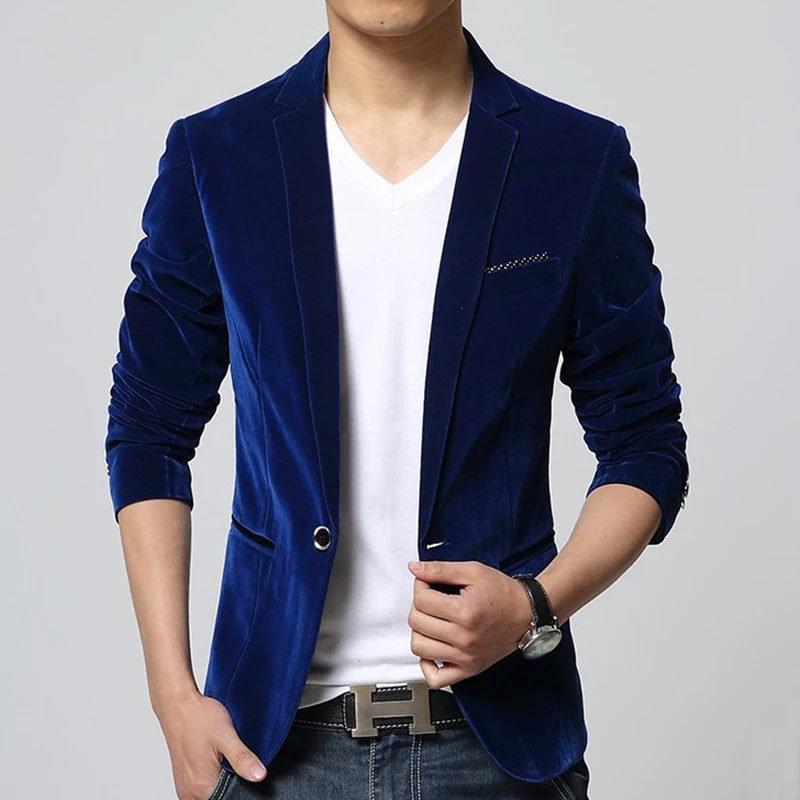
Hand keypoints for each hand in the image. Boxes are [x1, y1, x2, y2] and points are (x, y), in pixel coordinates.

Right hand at [154, 690, 266, 797]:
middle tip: (229, 757)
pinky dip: (211, 777)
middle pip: (220, 796)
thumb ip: (242, 758)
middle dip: (231, 782)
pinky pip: (202, 788)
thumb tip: (259, 775)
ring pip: (211, 793)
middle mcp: (190, 793)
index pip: (231, 797)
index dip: (242, 785)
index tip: (242, 767)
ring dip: (221, 779)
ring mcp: (184, 788)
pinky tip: (213, 760)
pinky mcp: (183, 781)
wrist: (179, 706)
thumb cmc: (199, 718)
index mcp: (202, 786)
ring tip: (221, 757)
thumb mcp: (226, 735)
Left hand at [406, 559, 532, 688]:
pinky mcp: (468, 669)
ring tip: (431, 620)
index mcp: (465, 612)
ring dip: (419, 630)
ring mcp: (465, 657)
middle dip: (419, 605)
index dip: (420, 586)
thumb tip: (415, 569)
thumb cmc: (503, 593)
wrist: (527, 613)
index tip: (427, 583)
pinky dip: (426, 665)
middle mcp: (464, 638)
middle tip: (430, 598)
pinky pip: (436, 679)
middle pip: (417, 622)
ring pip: (419, 647)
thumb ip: (440, 570)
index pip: (421, 600)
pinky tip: (432, 648)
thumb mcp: (472, 571)